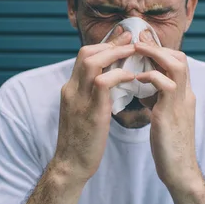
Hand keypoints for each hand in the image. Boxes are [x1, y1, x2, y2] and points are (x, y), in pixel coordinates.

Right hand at [53, 27, 134, 181]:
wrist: (71, 165)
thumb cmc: (82, 141)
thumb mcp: (83, 112)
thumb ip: (92, 96)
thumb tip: (108, 84)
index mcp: (70, 89)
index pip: (84, 56)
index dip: (104, 45)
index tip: (122, 40)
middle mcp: (71, 90)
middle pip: (86, 53)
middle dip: (110, 43)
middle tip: (131, 38)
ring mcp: (79, 99)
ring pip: (92, 62)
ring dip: (115, 53)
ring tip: (134, 51)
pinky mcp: (91, 112)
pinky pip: (103, 83)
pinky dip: (118, 75)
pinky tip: (132, 76)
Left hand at [134, 41, 200, 189]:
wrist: (179, 170)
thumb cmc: (168, 145)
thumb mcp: (162, 115)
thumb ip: (155, 98)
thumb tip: (140, 84)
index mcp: (183, 95)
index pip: (178, 62)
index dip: (160, 50)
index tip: (140, 44)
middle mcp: (185, 95)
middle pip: (180, 57)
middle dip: (158, 46)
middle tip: (136, 40)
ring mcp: (181, 103)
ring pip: (177, 65)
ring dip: (155, 54)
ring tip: (136, 50)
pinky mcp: (171, 114)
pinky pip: (165, 85)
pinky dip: (149, 77)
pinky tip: (134, 78)